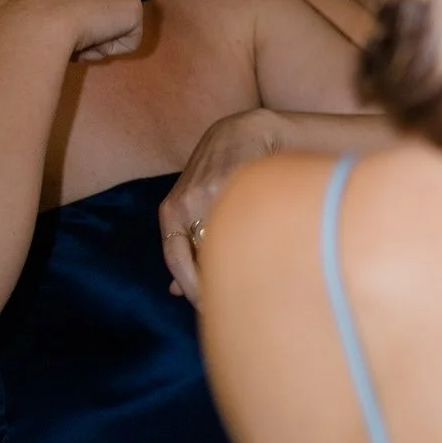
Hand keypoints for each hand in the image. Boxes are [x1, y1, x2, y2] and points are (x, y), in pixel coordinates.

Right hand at [2, 0, 144, 62]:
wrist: (42, 20)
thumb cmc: (36, 16)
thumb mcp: (51, 7)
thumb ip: (68, 10)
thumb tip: (76, 29)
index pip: (96, 2)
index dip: (83, 21)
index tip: (66, 27)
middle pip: (111, 15)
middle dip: (96, 30)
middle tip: (73, 36)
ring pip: (120, 29)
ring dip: (101, 41)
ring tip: (80, 38)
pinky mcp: (134, 8)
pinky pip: (130, 42)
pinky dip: (111, 49)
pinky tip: (92, 40)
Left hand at [159, 108, 288, 302]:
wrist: (244, 131)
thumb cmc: (218, 174)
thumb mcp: (191, 205)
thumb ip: (183, 245)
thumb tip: (173, 291)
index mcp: (171, 213)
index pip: (176, 261)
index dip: (193, 289)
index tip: (210, 311)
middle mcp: (186, 204)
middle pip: (200, 257)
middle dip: (217, 283)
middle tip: (236, 304)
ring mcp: (212, 193)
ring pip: (225, 242)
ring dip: (241, 263)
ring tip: (258, 282)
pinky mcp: (238, 183)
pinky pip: (247, 222)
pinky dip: (258, 239)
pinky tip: (270, 250)